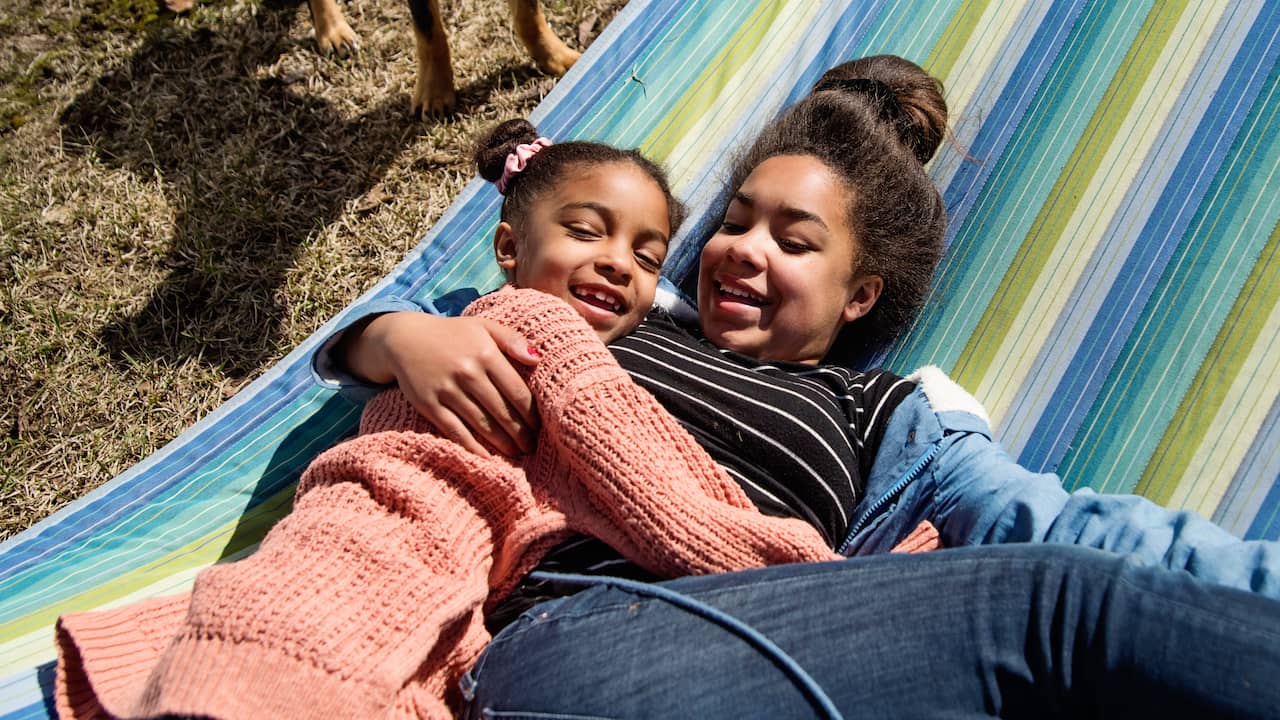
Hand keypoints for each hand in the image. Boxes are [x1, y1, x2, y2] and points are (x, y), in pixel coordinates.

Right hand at [342, 312, 539, 456]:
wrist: (404, 338)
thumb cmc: (452, 334)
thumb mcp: (484, 326)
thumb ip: (513, 339)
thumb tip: (538, 360)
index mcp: (486, 354)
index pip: (518, 392)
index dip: (531, 414)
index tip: (539, 427)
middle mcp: (468, 373)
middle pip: (502, 411)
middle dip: (520, 433)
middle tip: (531, 447)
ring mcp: (447, 390)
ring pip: (482, 424)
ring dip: (502, 443)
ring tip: (516, 453)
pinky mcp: (428, 404)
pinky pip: (455, 431)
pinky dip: (472, 447)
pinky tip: (487, 458)